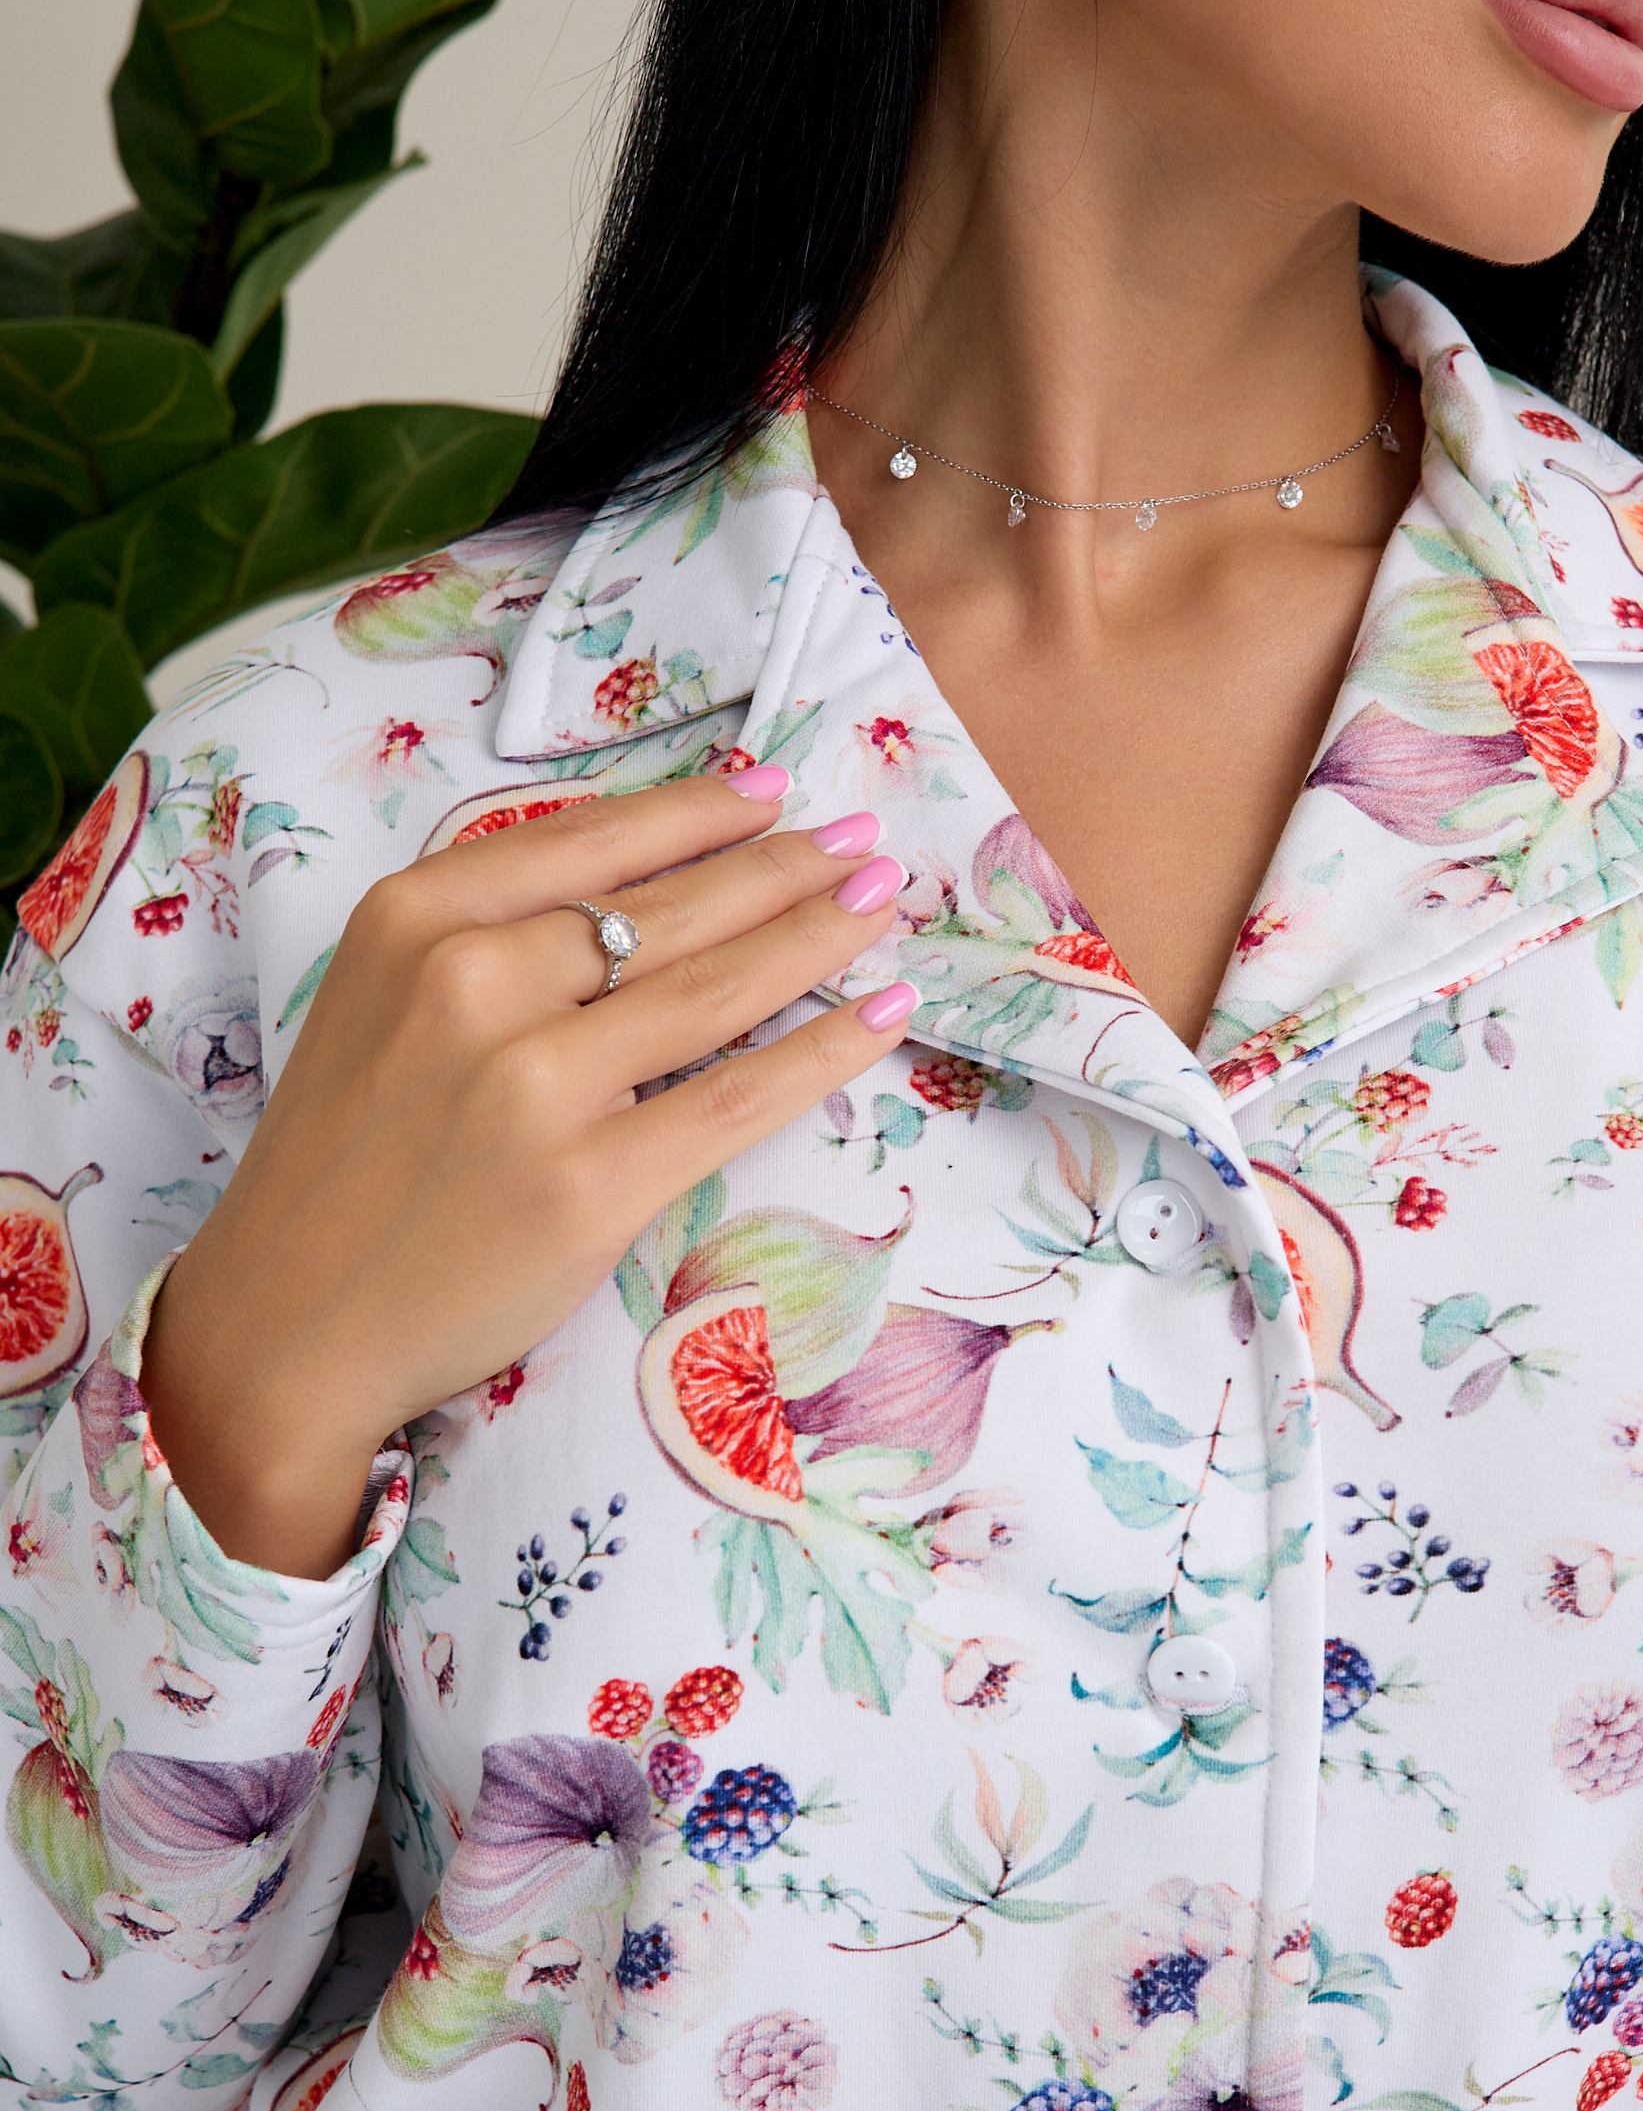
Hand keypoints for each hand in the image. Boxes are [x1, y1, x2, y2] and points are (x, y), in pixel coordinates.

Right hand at [140, 771, 915, 1578]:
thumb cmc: (346, 1157)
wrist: (291, 1320)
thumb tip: (643, 875)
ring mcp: (534, 1085)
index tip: (776, 790)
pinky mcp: (589, 1183)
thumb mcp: (380, 995)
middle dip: (786, 865)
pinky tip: (881, 1013)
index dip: (702, 811)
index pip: (595, 843)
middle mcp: (474, 982)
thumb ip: (488, 928)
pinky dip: (823, 1049)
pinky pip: (736, 1096)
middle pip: (670, 908)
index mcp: (418, 917)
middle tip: (864, 837)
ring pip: (716, 988)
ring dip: (819, 933)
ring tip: (882, 900)